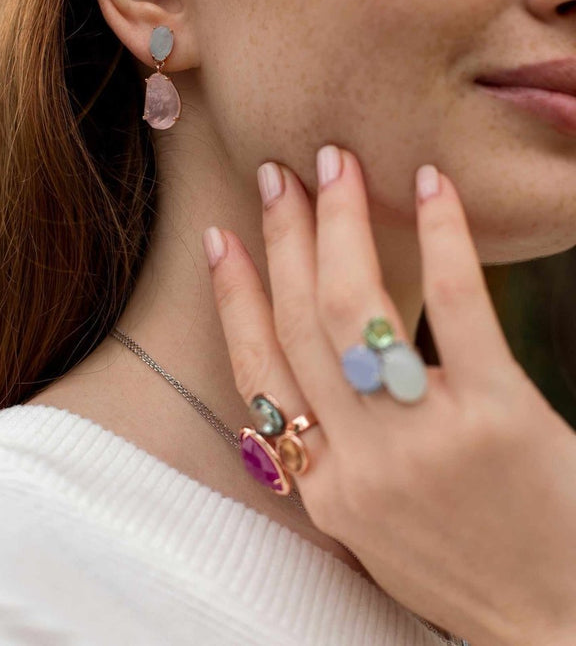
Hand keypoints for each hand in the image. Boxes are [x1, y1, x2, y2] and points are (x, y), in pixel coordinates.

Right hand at [203, 146, 575, 645]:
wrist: (553, 627)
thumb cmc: (463, 565)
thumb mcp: (373, 526)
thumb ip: (336, 454)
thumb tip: (316, 376)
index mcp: (324, 487)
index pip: (258, 372)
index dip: (234, 298)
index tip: (220, 238)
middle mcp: (359, 463)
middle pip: (301, 323)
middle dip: (284, 237)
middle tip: (281, 174)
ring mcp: (424, 440)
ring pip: (356, 309)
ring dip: (339, 225)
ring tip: (336, 165)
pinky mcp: (498, 417)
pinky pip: (457, 310)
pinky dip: (441, 239)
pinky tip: (431, 187)